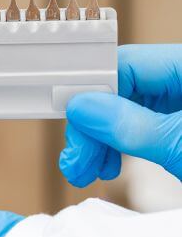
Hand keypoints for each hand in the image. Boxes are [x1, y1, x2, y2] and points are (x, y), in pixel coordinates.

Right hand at [60, 44, 181, 186]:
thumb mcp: (180, 144)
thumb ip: (132, 125)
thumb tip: (81, 107)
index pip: (125, 65)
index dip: (90, 89)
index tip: (66, 115)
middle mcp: (180, 80)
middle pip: (120, 91)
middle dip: (91, 127)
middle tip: (75, 158)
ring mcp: (179, 106)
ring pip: (124, 113)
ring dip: (98, 143)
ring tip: (84, 171)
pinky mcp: (177, 129)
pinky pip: (139, 129)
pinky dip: (118, 149)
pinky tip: (105, 165)